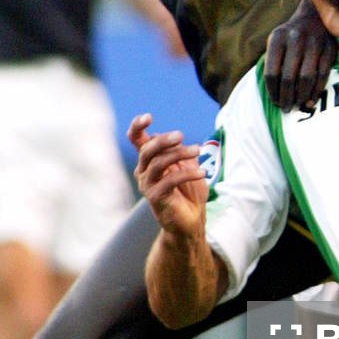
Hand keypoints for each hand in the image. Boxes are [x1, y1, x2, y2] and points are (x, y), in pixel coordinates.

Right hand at [128, 113, 208, 235]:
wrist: (191, 221)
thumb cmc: (189, 193)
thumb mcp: (188, 166)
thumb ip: (181, 153)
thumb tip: (178, 139)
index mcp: (149, 161)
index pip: (136, 140)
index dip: (137, 127)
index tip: (148, 117)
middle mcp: (144, 171)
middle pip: (147, 150)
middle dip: (164, 140)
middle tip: (181, 135)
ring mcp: (148, 185)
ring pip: (158, 163)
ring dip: (179, 154)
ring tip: (197, 151)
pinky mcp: (155, 197)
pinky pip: (170, 180)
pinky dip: (187, 173)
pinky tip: (202, 173)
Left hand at [264, 0, 337, 110]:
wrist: (315, 15)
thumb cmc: (291, 36)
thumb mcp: (277, 41)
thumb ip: (273, 63)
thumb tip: (274, 95)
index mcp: (277, 38)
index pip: (271, 72)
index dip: (272, 91)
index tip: (275, 102)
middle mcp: (295, 39)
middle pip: (288, 77)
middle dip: (286, 97)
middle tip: (286, 109)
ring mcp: (314, 43)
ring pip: (306, 77)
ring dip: (301, 96)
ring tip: (298, 106)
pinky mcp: (330, 48)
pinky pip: (322, 75)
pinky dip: (316, 91)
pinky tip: (311, 100)